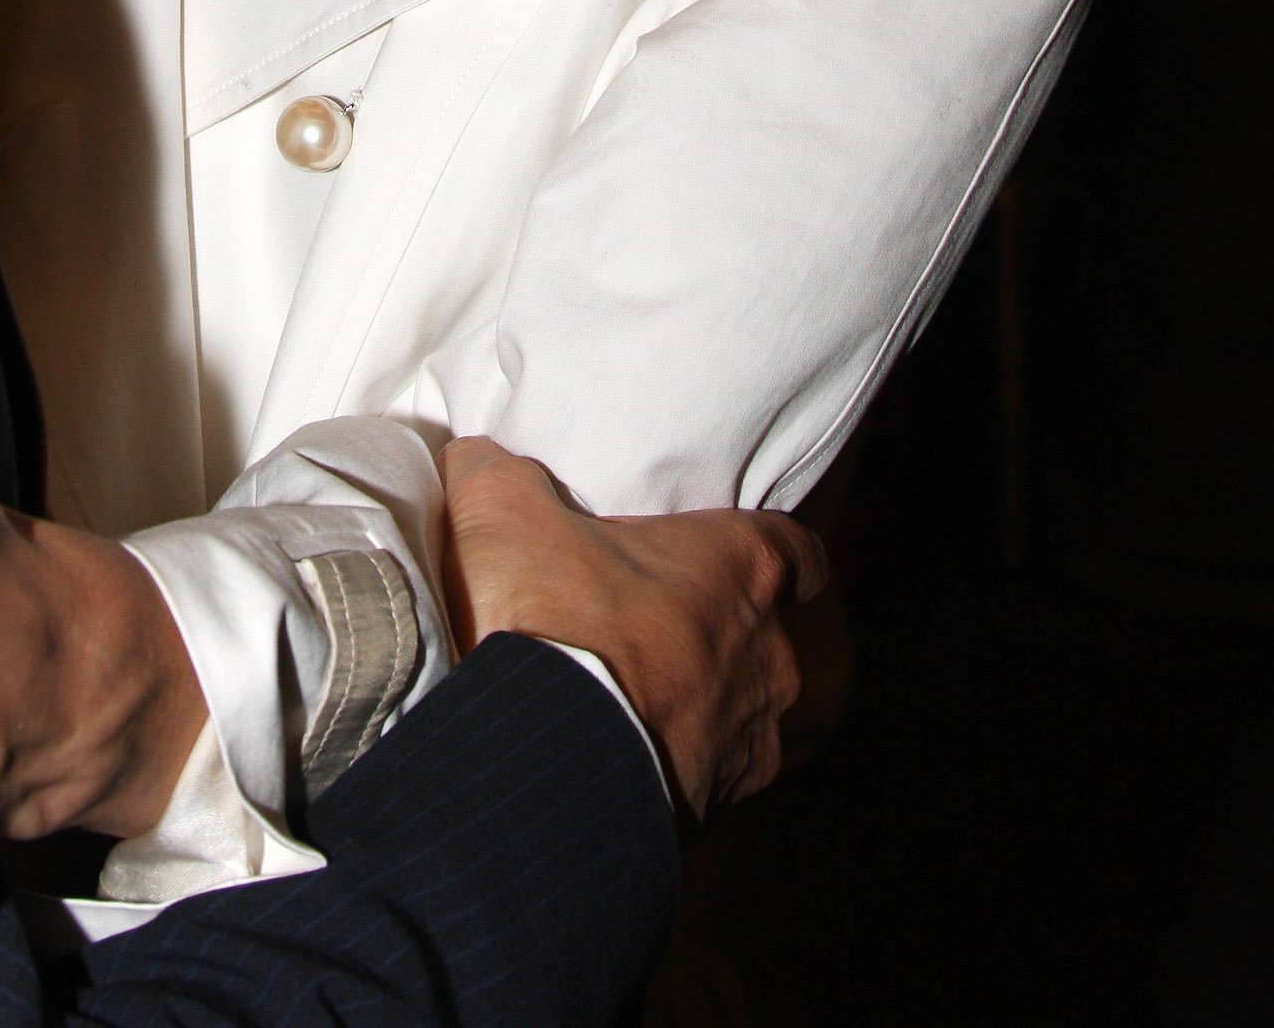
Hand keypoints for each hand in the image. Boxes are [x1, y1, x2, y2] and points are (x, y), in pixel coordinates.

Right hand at [439, 440, 824, 817]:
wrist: (544, 764)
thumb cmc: (549, 616)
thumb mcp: (504, 510)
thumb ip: (499, 472)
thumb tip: (478, 459)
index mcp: (740, 569)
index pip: (795, 551)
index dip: (765, 552)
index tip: (730, 558)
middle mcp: (769, 657)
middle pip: (760, 636)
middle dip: (708, 633)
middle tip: (642, 629)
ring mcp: (751, 743)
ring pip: (737, 714)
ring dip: (692, 707)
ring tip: (622, 705)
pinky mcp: (718, 815)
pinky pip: (702, 781)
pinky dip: (668, 771)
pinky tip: (613, 760)